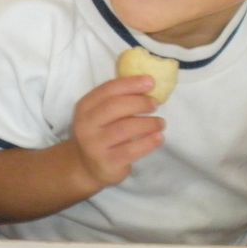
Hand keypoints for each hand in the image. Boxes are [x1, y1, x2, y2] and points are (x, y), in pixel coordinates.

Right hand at [68, 75, 163, 191]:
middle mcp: (86, 125)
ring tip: (160, 123)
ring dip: (148, 123)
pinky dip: (148, 142)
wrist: (87, 165)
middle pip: (114, 107)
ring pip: (124, 129)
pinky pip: (131, 150)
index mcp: (85, 107)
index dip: (130, 84)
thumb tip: (147, 85)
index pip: (107, 90)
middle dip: (139, 103)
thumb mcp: (102, 115)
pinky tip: (159, 138)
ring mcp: (95, 145)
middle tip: (156, 104)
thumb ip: (118, 100)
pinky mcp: (107, 162)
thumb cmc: (101, 133)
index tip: (150, 82)